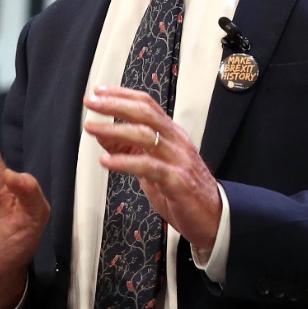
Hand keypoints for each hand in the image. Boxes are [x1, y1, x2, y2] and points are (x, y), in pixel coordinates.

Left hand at [84, 86, 221, 252]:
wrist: (214, 217)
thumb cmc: (184, 191)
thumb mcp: (152, 165)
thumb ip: (131, 149)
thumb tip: (104, 134)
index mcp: (171, 135)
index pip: (147, 104)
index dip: (122, 94)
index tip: (99, 91)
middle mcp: (175, 142)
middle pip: (145, 113)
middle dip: (115, 104)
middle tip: (92, 102)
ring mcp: (177, 160)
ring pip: (146, 135)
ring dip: (115, 129)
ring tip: (93, 128)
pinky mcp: (177, 182)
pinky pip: (148, 166)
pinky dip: (125, 161)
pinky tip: (107, 160)